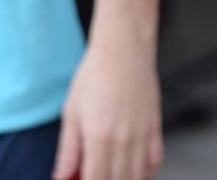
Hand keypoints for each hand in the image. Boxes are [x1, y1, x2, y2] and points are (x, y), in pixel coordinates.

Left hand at [53, 30, 162, 179]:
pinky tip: (131, 169)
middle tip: (90, 174)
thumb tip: (61, 177)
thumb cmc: (95, 75)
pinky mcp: (155, 127)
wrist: (124, 49)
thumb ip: (68, 150)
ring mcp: (143, 134)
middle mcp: (124, 140)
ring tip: (109, 173)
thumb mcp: (72, 113)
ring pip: (137, 176)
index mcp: (99, 137)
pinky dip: (145, 172)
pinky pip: (155, 161)